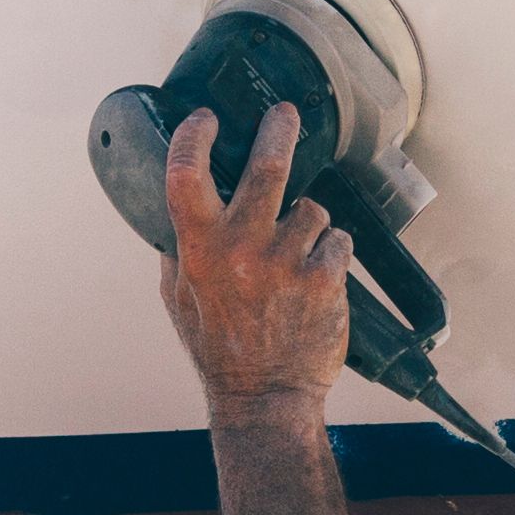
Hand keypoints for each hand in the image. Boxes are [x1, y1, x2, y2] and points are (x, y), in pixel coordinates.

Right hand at [160, 105, 352, 422]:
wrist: (266, 397)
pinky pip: (336, 239)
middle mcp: (241, 249)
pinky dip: (330, 250)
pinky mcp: (324, 279)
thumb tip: (178, 211)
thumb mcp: (179, 300)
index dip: (194, 135)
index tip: (206, 119)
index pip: (186, 173)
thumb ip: (179, 251)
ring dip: (307, 222)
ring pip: (310, 208)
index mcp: (199, 250)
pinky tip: (317, 274)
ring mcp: (286, 262)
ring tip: (297, 252)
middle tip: (285, 117)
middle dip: (279, 129)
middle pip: (267, 164)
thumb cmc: (221, 351)